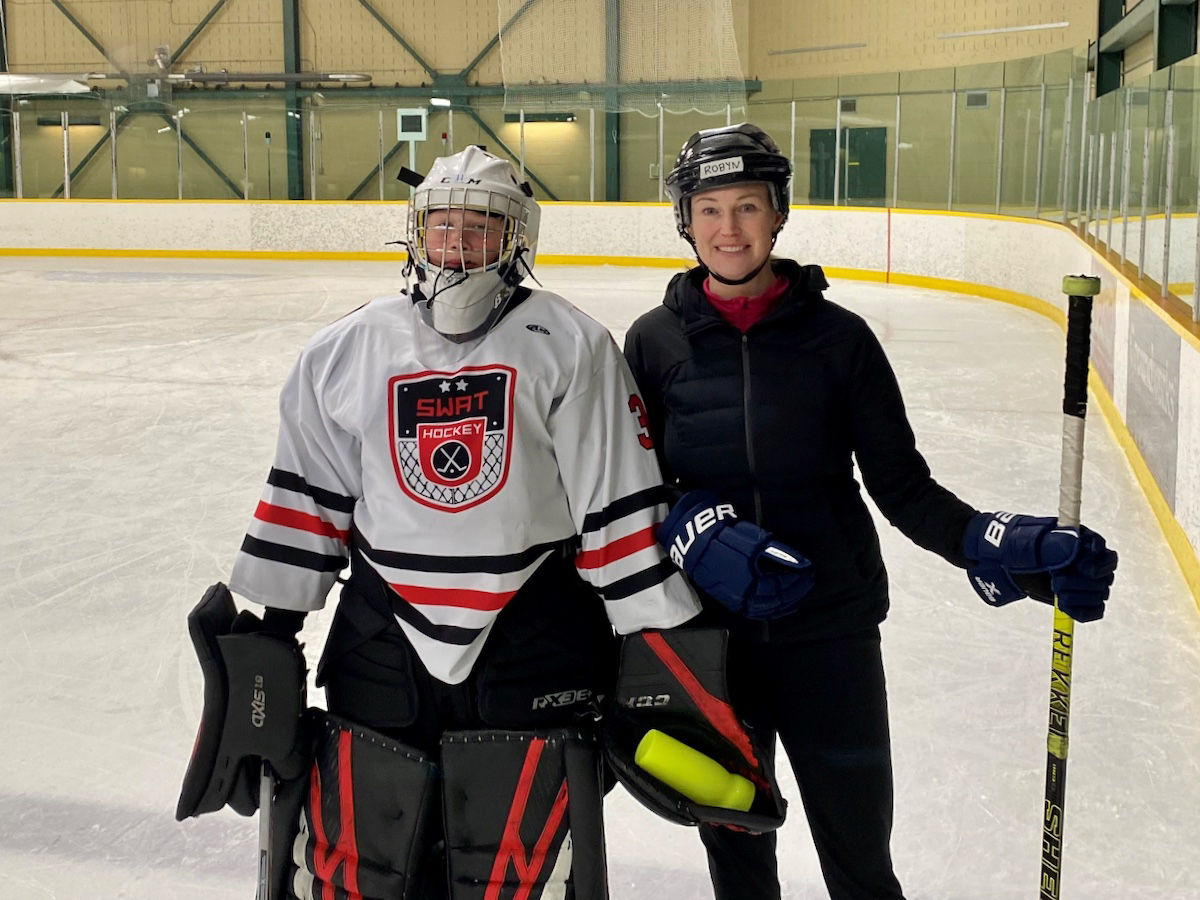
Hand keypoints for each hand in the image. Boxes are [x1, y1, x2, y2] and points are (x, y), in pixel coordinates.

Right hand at [658, 491, 813, 619]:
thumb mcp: (755, 541)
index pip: (782, 587)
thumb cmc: (725, 538)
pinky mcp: (730, 601)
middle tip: (808, 582)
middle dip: (795, 592)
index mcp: (750, 581)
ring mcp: (736, 601)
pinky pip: (755, 612)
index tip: (809, 572)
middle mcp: (744, 596)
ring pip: (766, 610)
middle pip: (776, 601)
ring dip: (785, 604)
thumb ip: (780, 554)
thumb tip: (803, 563)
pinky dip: (771, 611)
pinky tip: (780, 605)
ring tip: (798, 594)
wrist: (696, 543)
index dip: (798, 581)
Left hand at [962, 512, 1117, 621]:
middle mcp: (1084, 560)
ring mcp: (1078, 580)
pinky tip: (1063, 605)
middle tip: (1056, 580)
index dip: (1098, 564)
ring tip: (1056, 591)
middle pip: (1103, 579)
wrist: (993, 559)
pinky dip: (1081, 611)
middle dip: (1082, 583)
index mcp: (1081, 541)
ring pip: (1098, 595)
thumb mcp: (1029, 541)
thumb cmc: (1011, 544)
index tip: (1080, 567)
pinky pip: (1092, 611)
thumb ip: (1053, 545)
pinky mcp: (1070, 597)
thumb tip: (1075, 546)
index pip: (1106, 556)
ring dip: (1078, 597)